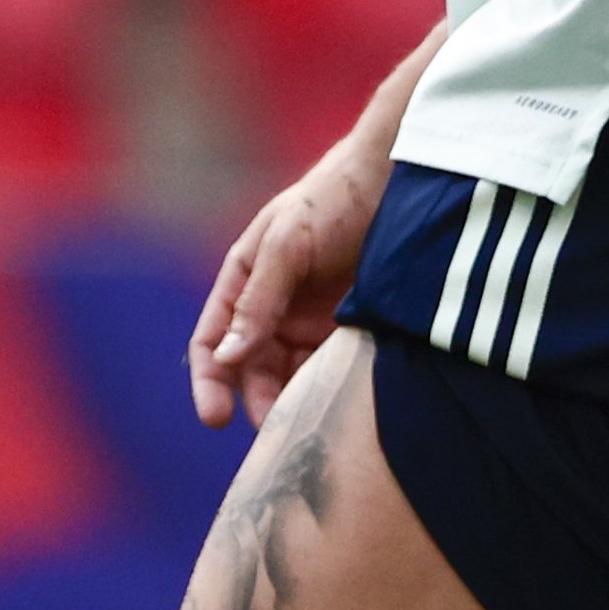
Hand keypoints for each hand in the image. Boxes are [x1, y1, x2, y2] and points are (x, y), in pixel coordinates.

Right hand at [188, 142, 384, 427]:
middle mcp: (273, 307)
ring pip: (290, 377)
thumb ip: (258, 299)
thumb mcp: (288, 242)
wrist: (399, 182)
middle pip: (251, 369)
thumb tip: (226, 358)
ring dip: (293, 400)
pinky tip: (340, 401)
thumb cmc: (334, 198)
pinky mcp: (349, 331)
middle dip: (256, 400)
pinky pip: (330, 371)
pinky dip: (329, 390)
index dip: (209, 380)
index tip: (215, 416)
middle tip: (274, 428)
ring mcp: (311, 321)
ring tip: (309, 418)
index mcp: (245, 281)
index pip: (213, 340)